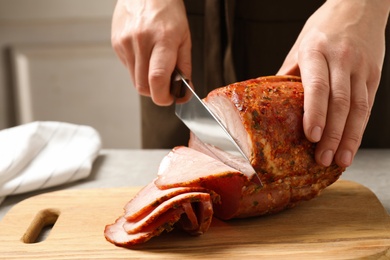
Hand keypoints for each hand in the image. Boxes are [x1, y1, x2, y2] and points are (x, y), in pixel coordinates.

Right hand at [111, 0, 191, 104]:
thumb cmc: (169, 12)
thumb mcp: (185, 38)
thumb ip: (185, 68)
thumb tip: (183, 94)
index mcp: (163, 39)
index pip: (157, 79)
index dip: (163, 97)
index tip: (169, 98)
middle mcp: (141, 41)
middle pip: (143, 86)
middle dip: (155, 92)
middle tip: (165, 84)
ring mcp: (125, 42)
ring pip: (134, 80)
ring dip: (146, 80)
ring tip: (155, 63)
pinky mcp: (116, 43)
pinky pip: (128, 68)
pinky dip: (138, 68)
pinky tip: (144, 53)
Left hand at [278, 0, 389, 167]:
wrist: (360, 4)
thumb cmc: (323, 28)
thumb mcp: (299, 46)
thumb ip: (288, 75)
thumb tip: (273, 104)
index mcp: (316, 51)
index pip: (317, 86)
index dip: (315, 113)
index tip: (310, 136)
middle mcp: (341, 60)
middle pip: (340, 102)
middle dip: (332, 134)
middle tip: (323, 159)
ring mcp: (361, 67)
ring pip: (358, 107)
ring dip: (349, 137)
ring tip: (341, 160)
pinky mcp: (374, 74)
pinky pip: (368, 105)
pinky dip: (360, 128)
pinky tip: (352, 144)